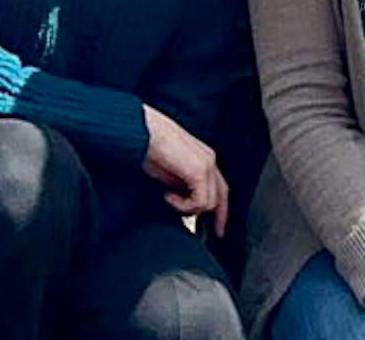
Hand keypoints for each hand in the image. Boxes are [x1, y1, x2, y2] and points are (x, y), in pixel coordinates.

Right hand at [143, 103, 230, 232]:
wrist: (142, 131)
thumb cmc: (149, 148)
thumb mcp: (168, 174)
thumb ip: (181, 187)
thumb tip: (184, 206)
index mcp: (203, 159)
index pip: (220, 189)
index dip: (220, 210)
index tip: (217, 229)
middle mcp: (209, 160)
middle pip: (222, 196)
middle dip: (219, 217)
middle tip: (215, 233)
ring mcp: (207, 164)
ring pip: (210, 202)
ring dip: (188, 208)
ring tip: (168, 198)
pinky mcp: (200, 170)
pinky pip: (200, 201)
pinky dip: (183, 205)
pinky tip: (167, 195)